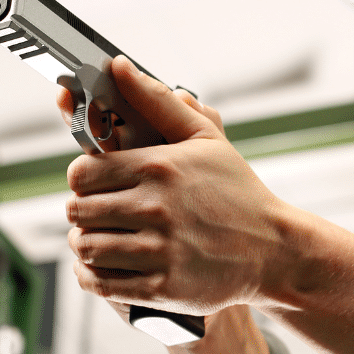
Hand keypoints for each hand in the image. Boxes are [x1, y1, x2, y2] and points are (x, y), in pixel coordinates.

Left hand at [64, 56, 287, 317]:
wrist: (274, 251)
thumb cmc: (239, 193)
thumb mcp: (207, 140)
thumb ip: (158, 101)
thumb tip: (118, 65)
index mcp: (159, 168)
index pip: (83, 172)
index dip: (81, 179)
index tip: (94, 184)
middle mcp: (155, 209)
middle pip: (79, 210)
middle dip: (83, 211)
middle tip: (97, 212)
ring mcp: (159, 252)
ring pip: (87, 247)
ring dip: (85, 242)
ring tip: (98, 237)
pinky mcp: (162, 288)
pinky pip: (101, 283)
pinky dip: (90, 276)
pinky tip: (100, 266)